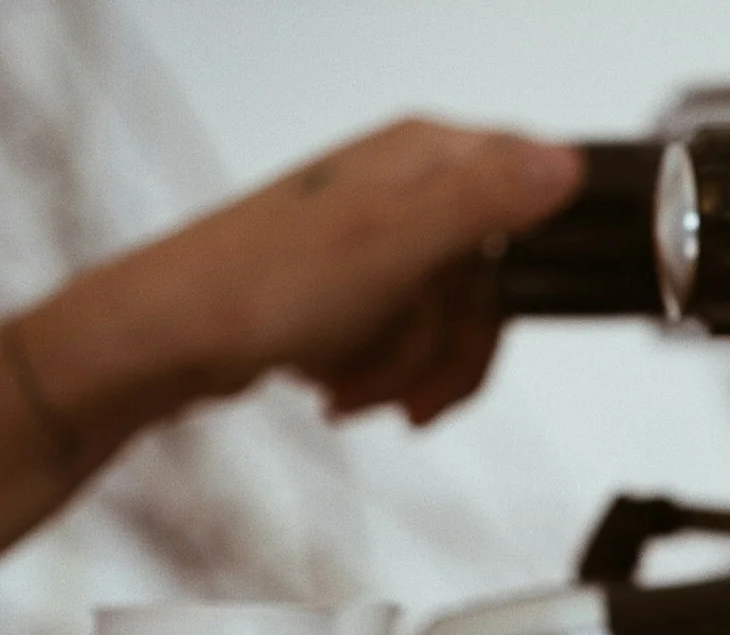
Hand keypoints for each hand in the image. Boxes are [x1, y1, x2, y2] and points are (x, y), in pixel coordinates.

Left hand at [26, 120, 583, 431]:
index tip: (498, 309)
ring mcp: (383, 240)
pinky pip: (413, 343)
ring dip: (407, 370)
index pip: (533, 196)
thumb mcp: (393, 243)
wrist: (164, 344)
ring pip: (455, 324)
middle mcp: (409, 188)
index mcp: (426, 157)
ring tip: (352, 381)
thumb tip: (565, 165)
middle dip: (448, 346)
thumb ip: (486, 202)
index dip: (525, 268)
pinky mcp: (360, 288)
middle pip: (496, 285)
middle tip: (403, 371)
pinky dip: (382, 375)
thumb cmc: (255, 288)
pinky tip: (339, 384)